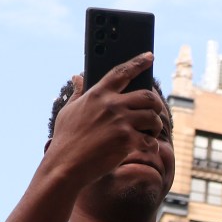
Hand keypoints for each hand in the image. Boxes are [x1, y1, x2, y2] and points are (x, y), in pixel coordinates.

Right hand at [41, 54, 170, 191]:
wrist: (65, 165)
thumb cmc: (65, 139)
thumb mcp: (68, 111)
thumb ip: (78, 93)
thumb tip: (77, 77)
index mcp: (98, 94)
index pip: (122, 71)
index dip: (138, 62)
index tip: (150, 56)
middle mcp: (111, 105)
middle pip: (147, 96)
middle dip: (156, 104)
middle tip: (154, 112)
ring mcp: (120, 122)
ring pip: (153, 117)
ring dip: (156, 126)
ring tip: (150, 132)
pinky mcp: (126, 141)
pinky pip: (150, 140)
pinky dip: (152, 145)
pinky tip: (146, 147)